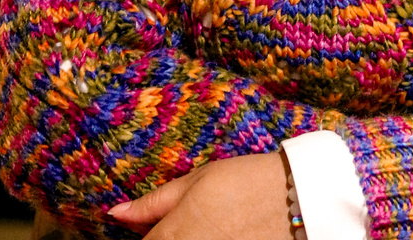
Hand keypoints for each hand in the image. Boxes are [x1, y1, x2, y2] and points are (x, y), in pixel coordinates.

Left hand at [108, 152, 291, 239]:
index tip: (163, 224)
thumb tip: (115, 213)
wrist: (296, 198)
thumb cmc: (246, 181)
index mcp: (170, 237)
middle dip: (168, 236)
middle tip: (198, 221)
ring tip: (214, 227)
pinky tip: (225, 235)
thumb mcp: (198, 180)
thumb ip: (153, 202)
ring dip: (191, 239)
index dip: (147, 235)